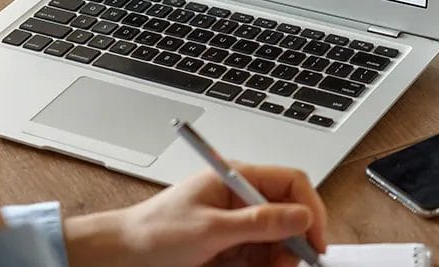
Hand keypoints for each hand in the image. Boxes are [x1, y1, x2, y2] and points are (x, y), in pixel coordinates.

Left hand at [65, 164, 327, 266]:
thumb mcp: (210, 229)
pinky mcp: (232, 248)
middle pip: (290, 216)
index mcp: (236, 179)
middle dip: (293, 242)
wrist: (123, 256)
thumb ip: (258, 223)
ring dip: (277, 261)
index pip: (291, 182)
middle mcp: (241, 199)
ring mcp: (238, 225)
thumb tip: (300, 216)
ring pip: (279, 243)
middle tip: (284, 266)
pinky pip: (262, 259)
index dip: (310, 209)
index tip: (315, 241)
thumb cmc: (155, 232)